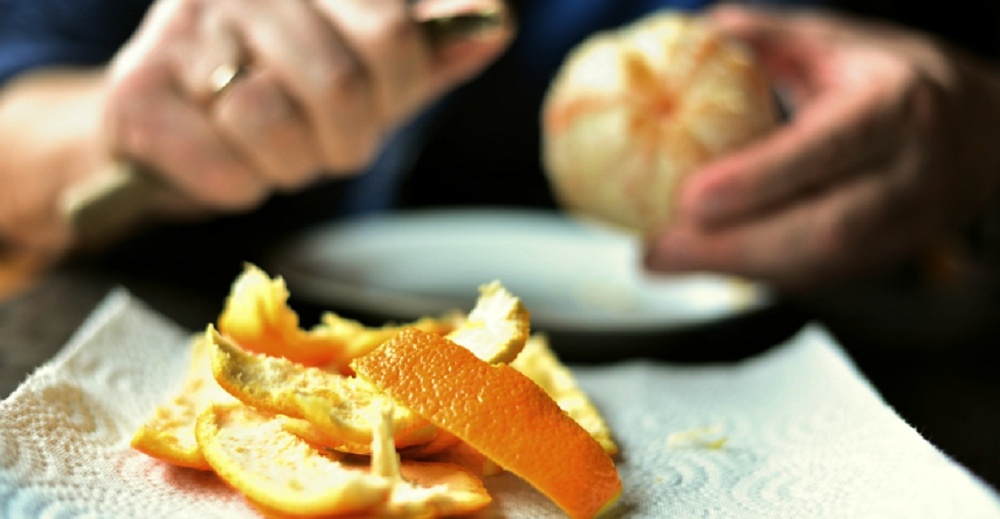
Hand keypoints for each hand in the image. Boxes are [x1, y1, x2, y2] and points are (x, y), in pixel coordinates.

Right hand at [103, 0, 511, 212]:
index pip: (394, 33)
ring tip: (270, 146)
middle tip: (320, 138)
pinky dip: (237, 186)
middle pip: (340, 88)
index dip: (396, 90)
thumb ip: (430, 50)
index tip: (375, 100)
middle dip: (343, 139)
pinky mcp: (139, 91)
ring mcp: (184, 27)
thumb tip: (494, 27)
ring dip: (288, 165)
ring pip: (275, 125)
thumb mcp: (372, 70)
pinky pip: (225, 170)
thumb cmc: (286, 94)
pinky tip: (222, 159)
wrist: (168, 124)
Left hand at [644, 5, 999, 290]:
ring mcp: (907, 223)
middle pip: (825, 229)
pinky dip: (760, 275)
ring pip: (823, 266)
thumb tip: (698, 35)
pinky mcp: (891, 256)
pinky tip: (712, 264)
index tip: (690, 198)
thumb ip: (769, 38)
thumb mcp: (837, 44)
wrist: (981, 132)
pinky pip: (822, 278)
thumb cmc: (895, 82)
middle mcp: (910, 171)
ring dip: (738, 269)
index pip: (829, 148)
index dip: (759, 180)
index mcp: (895, 105)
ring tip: (671, 259)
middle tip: (661, 250)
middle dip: (733, 248)